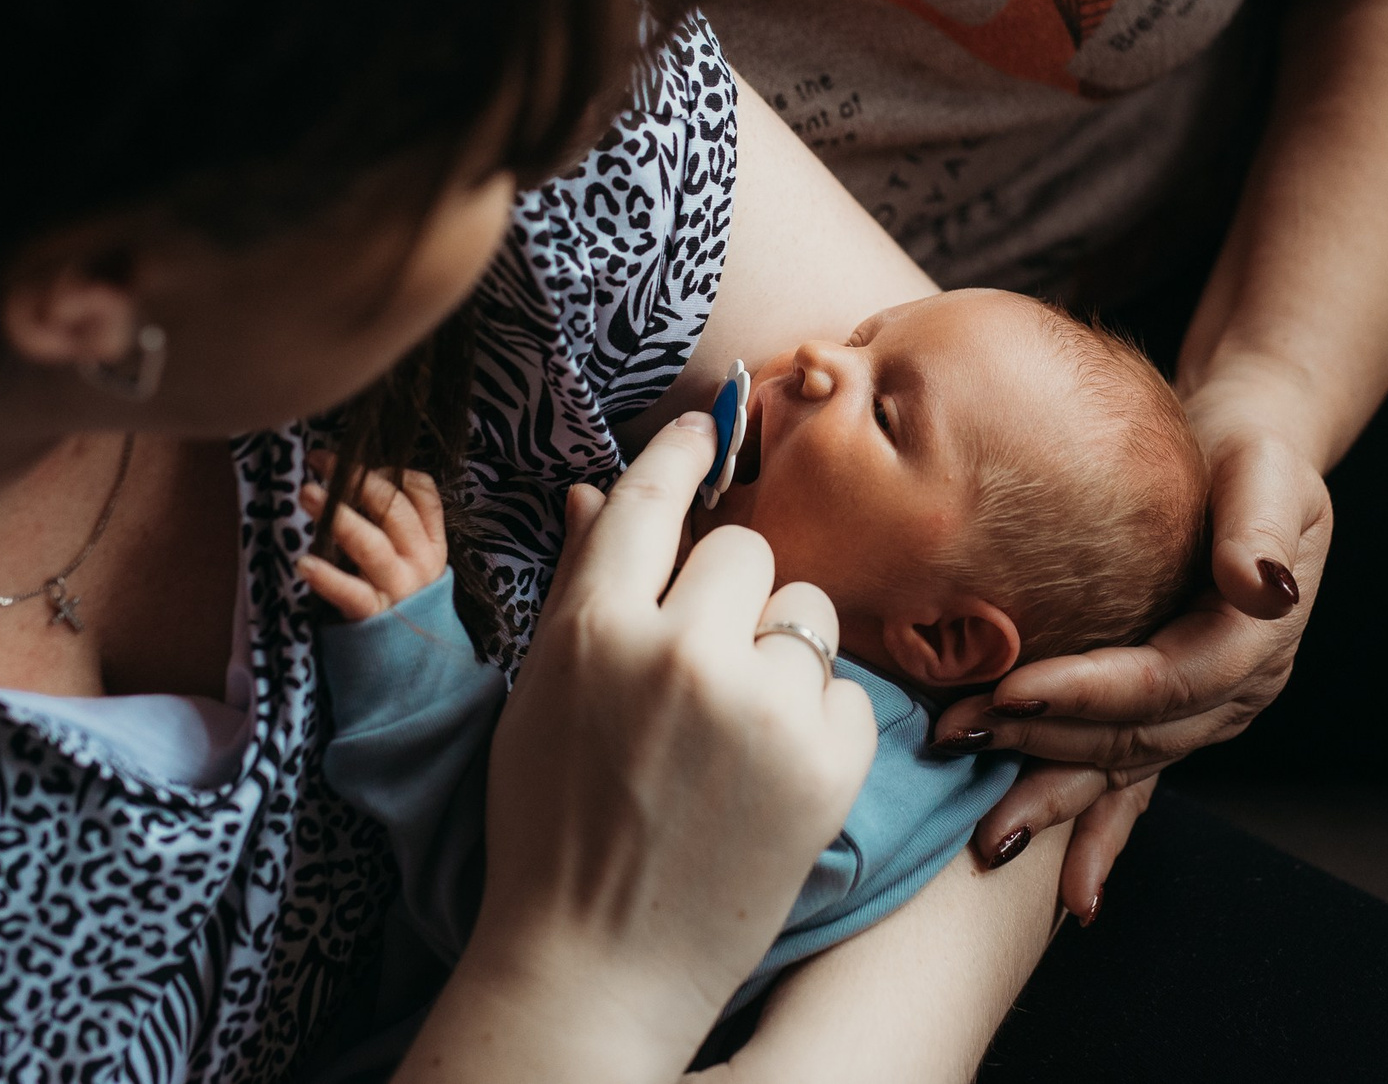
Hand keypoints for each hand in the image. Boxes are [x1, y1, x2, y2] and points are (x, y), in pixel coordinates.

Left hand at [296, 454, 448, 619]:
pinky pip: (351, 594)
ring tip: (307, 494)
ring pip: (372, 545)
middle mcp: (420, 562)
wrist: (408, 665)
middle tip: (319, 460)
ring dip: (338, 516)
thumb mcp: (411, 561)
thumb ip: (394, 526)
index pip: (423, 493)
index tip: (355, 458)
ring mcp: (398, 590)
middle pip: (394, 510)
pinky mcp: (373, 618)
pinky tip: (304, 563)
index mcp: (432, 543)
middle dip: (356, 479)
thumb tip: (354, 478)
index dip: (390, 469)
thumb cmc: (400, 600)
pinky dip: (328, 578)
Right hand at [427, 411, 879, 1081]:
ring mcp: (762, 707)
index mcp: (595, 630)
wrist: (600, 963)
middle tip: (702, 666)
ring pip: (807, 611)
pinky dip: (818, 722)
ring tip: (733, 731)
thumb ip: (581, 584)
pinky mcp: (829, 760)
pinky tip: (770, 774)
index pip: (652, 498)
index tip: (710, 425)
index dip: (685, 452)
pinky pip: (846, 687)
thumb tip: (598, 490)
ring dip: (782, 652)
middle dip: (731, 593)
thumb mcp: (541, 696)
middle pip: (745, 549)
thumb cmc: (553, 826)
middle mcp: (682, 653)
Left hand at [928, 357, 1331, 918]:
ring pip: (1120, 770)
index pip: (1168, 680)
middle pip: (1133, 737)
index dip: (1091, 690)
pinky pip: (1128, 784)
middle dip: (1044, 746)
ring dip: (1052, 798)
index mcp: (1255, 639)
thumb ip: (1261, 527)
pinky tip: (1068, 893)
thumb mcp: (1269, 474)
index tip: (1012, 689)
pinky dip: (1096, 834)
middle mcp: (1231, 693)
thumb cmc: (1252, 458)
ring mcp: (1199, 714)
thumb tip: (1262, 583)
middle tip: (958, 740)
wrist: (1245, 462)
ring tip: (987, 834)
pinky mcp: (1164, 714)